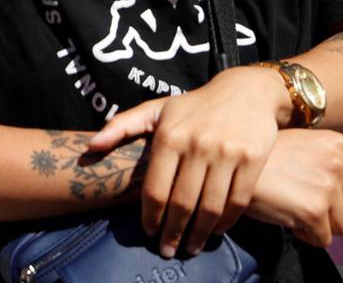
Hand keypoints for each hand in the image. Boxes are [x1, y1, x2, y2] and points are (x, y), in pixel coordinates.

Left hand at [88, 65, 289, 257]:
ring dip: (198, 234)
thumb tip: (90, 146)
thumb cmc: (193, 106)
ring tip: (190, 247)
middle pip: (181, 203)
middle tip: (167, 250)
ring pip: (210, 207)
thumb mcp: (156, 109)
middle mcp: (197, 145)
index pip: (155, 188)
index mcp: (169, 135)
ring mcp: (226, 153)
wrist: (244, 92)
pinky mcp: (252, 159)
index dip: (150, 216)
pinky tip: (215, 230)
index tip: (148, 232)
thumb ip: (121, 126)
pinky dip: (226, 222)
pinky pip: (237, 201)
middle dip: (172, 232)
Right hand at [244, 129, 342, 247]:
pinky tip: (288, 219)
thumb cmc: (263, 157)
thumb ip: (325, 161)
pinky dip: (306, 236)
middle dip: (335, 211)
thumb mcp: (302, 144)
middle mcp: (338, 164)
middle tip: (307, 204)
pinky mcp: (315, 212)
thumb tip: (342, 190)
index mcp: (339, 145)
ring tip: (297, 212)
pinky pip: (323, 240)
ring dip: (323, 226)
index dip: (338, 193)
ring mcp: (328, 188)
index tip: (314, 190)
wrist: (233, 165)